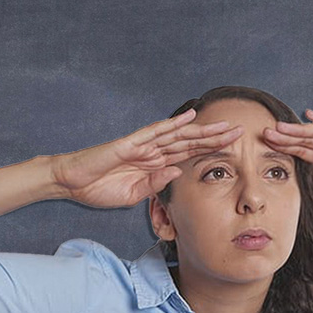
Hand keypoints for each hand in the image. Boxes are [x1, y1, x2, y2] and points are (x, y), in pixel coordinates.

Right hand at [51, 109, 243, 208]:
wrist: (73, 183)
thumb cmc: (99, 189)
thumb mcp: (134, 195)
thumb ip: (155, 184)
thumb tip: (178, 173)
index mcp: (154, 165)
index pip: (188, 156)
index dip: (210, 152)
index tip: (233, 150)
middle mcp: (153, 152)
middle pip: (190, 143)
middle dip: (215, 138)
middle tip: (240, 132)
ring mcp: (143, 146)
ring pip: (179, 135)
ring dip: (202, 130)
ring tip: (224, 125)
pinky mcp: (130, 143)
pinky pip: (155, 131)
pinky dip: (173, 124)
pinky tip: (189, 116)